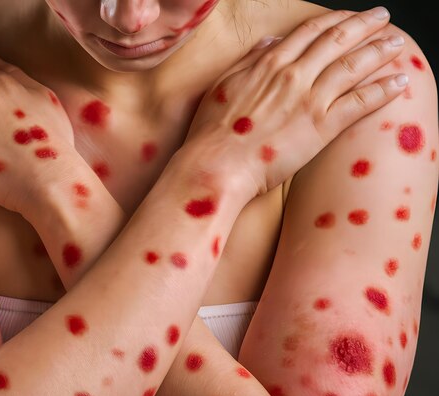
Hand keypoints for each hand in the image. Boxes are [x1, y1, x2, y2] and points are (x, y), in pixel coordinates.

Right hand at [184, 8, 407, 196]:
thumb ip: (249, 61)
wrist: (216, 165)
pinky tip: (399, 83)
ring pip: (353, 66)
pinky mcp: (320, 127)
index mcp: (268, 64)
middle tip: (383, 19)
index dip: (333, 20)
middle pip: (337, 41)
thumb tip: (269, 42)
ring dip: (379, 51)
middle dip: (364, 25)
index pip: (309, 33)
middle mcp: (293, 75)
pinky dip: (382, 91)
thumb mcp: (222, 86)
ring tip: (397, 44)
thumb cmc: (211, 133)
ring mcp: (309, 100)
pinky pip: (359, 103)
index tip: (347, 16)